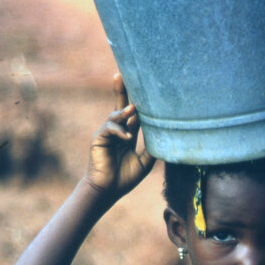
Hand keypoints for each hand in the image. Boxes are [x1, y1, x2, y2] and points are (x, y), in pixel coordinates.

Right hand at [86, 73, 155, 199]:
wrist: (108, 190)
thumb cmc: (125, 178)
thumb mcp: (145, 162)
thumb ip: (152, 149)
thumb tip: (166, 137)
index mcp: (127, 136)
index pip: (133, 115)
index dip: (136, 102)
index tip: (141, 87)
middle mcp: (117, 132)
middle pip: (119, 107)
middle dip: (121, 91)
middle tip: (122, 74)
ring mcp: (107, 134)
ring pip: (115, 116)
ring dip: (124, 112)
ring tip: (133, 109)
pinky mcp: (99, 139)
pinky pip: (109, 129)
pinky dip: (120, 131)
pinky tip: (127, 137)